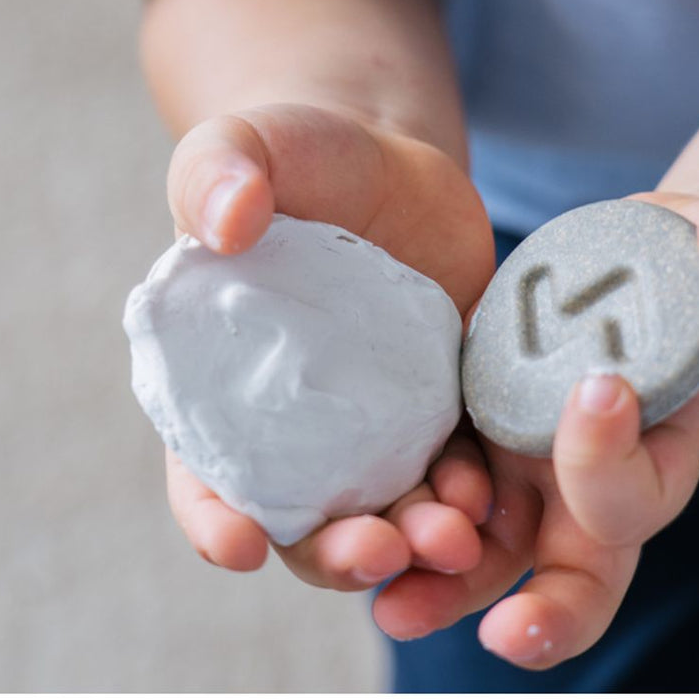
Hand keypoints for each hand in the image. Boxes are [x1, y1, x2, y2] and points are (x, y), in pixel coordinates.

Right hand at [161, 102, 496, 587]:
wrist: (393, 165)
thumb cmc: (302, 159)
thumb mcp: (247, 146)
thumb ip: (218, 171)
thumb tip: (223, 222)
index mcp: (225, 385)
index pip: (204, 471)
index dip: (212, 516)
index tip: (240, 542)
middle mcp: (297, 425)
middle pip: (307, 519)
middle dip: (337, 552)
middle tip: (380, 550)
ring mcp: (374, 424)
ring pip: (390, 511)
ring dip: (417, 539)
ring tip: (454, 534)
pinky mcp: (440, 408)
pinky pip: (455, 466)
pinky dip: (472, 492)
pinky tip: (494, 493)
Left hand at [370, 180, 698, 667]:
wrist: (695, 266)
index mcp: (667, 452)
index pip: (635, 495)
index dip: (610, 463)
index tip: (601, 388)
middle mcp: (597, 467)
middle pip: (568, 561)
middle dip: (539, 606)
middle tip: (503, 631)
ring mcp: (536, 439)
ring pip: (490, 532)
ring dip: (445, 573)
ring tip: (391, 600)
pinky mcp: (491, 398)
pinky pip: (447, 455)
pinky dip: (411, 486)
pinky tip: (360, 499)